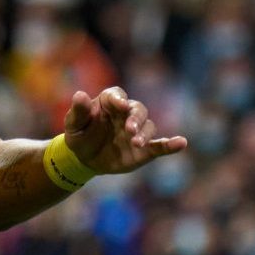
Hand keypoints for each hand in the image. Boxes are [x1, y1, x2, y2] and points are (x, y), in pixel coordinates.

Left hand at [63, 87, 187, 175]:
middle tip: (130, 129)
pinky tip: (181, 143)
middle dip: (136, 118)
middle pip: (138, 109)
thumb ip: (78, 111)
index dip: (119, 99)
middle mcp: (127, 114)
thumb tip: (79, 95)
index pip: (117, 95)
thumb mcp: (73, 125)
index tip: (120, 105)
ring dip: (144, 134)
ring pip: (148, 126)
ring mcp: (137, 131)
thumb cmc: (80, 136)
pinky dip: (171, 144)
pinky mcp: (145, 149)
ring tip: (136, 143)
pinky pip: (160, 145)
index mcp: (110, 103)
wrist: (84, 158)